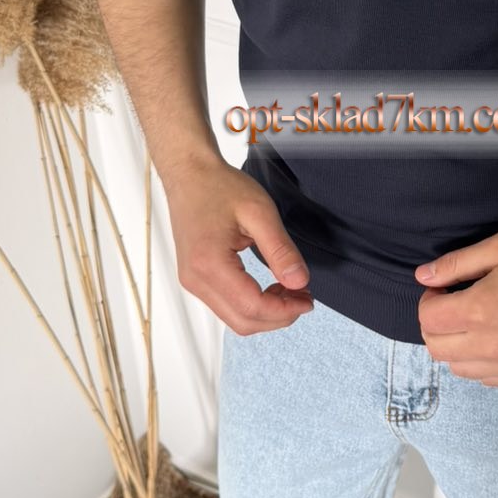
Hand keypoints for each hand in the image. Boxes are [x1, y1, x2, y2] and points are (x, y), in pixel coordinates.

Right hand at [162, 153, 312, 333]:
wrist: (189, 175)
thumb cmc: (219, 187)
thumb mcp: (259, 212)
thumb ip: (281, 250)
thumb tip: (299, 282)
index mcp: (209, 263)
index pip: (252, 307)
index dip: (285, 310)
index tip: (308, 299)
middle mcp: (195, 279)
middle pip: (243, 322)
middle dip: (279, 316)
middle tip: (303, 296)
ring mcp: (192, 281)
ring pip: (235, 319)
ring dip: (266, 312)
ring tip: (290, 290)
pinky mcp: (195, 279)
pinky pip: (226, 306)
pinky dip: (252, 305)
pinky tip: (270, 288)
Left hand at [414, 230, 497, 387]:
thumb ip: (456, 263)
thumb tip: (422, 276)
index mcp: (478, 311)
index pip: (427, 318)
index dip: (430, 299)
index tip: (445, 289)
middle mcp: (488, 346)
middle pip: (436, 348)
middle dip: (436, 325)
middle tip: (453, 307)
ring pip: (458, 368)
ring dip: (456, 346)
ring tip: (475, 325)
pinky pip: (486, 379)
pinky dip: (481, 363)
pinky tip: (496, 340)